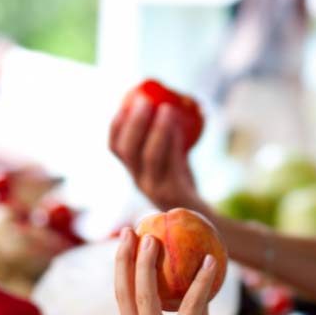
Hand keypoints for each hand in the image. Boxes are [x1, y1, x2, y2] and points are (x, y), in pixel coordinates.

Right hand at [109, 96, 202, 211]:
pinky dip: (174, 142)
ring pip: (150, 157)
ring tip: (167, 108)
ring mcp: (155, 189)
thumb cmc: (184, 180)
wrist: (200, 214)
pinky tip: (180, 125)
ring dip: (158, 129)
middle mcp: (139, 180)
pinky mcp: (174, 193)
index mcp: (134, 170)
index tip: (125, 104)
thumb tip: (170, 101)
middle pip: (128, 151)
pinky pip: (172, 164)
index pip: (115, 148)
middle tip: (146, 100)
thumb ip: (167, 137)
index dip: (116, 126)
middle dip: (135, 123)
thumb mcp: (171, 158)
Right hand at [114, 228, 239, 314]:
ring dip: (149, 263)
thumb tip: (197, 271)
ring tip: (157, 237)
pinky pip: (191, 304)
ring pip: (147, 295)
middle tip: (132, 229)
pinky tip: (209, 260)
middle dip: (125, 257)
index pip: (122, 297)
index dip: (121, 267)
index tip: (126, 239)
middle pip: (125, 292)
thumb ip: (189, 308)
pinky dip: (200, 280)